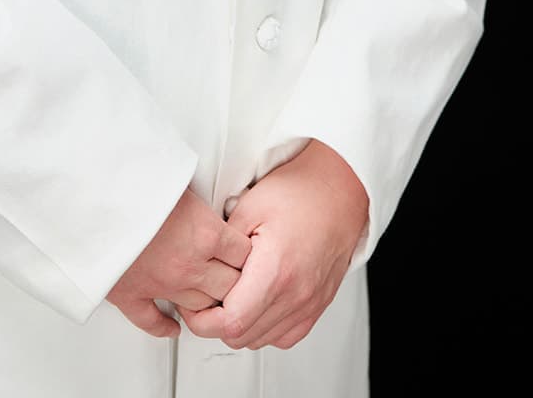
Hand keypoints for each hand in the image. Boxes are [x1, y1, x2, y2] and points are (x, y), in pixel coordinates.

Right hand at [106, 186, 252, 338]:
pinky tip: (172, 325)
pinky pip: (152, 321)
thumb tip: (204, 190)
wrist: (92, 195)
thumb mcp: (179, 176)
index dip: (248, 253)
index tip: (246, 250)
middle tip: (233, 275)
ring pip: (198, 307)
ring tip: (208, 295)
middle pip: (229, 287)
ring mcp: (161, 284)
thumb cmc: (133, 179)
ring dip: (205, 302)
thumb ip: (197, 193)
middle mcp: (188, 264)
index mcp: (205, 233)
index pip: (244, 254)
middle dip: (235, 281)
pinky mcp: (130, 294)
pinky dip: (164, 327)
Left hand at [177, 139, 369, 350]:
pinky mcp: (316, 307)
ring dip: (240, 325)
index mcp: (276, 271)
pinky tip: (257, 303)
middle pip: (242, 337)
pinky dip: (265, 328)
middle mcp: (296, 295)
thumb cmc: (300, 193)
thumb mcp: (250, 206)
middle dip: (216, 322)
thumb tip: (202, 267)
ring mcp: (309, 305)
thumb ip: (222, 244)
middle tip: (207, 296)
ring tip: (232, 295)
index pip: (231, 322)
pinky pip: (284, 337)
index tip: (192, 305)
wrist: (339, 192)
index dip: (203, 320)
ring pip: (261, 341)